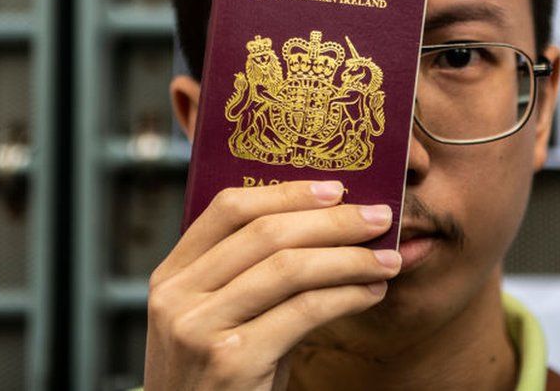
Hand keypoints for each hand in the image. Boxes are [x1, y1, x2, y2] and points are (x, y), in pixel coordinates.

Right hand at [144, 181, 400, 389]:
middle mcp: (177, 297)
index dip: (286, 192)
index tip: (335, 188)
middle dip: (333, 221)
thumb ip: (249, 277)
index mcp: (170, 276)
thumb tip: (326, 224)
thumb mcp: (219, 322)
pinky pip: (304, 311)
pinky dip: (346, 296)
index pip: (228, 209)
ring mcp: (199, 328)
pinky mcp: (232, 360)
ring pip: (289, 268)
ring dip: (350, 258)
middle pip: (265, 233)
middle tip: (380, 217)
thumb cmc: (221, 382)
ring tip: (389, 259)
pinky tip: (372, 293)